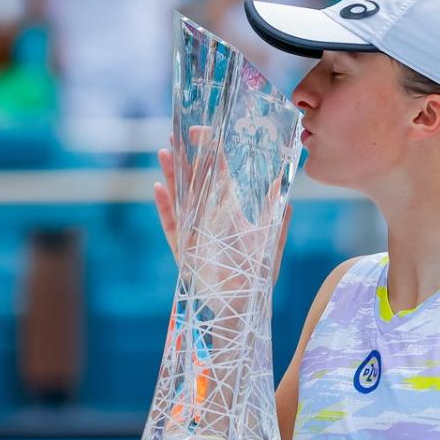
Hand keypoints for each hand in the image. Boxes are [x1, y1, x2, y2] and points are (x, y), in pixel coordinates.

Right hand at [153, 128, 292, 284]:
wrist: (244, 306)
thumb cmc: (257, 274)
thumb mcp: (269, 239)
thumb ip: (274, 211)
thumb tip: (281, 181)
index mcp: (228, 212)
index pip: (219, 176)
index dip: (211, 154)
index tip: (204, 134)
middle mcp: (208, 219)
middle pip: (194, 183)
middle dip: (185, 159)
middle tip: (175, 135)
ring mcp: (193, 233)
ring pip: (179, 199)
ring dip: (171, 177)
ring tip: (164, 153)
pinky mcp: (183, 250)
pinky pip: (171, 227)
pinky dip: (165, 209)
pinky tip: (158, 188)